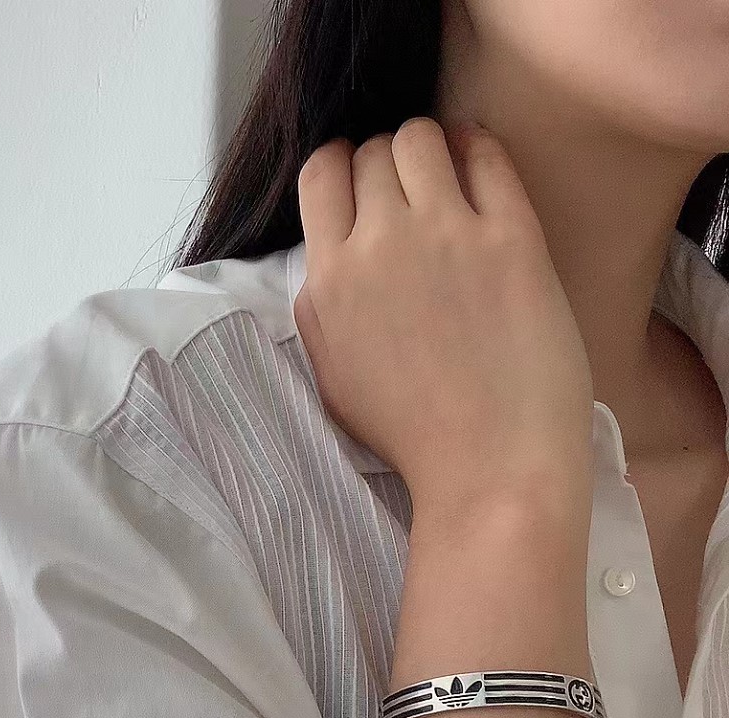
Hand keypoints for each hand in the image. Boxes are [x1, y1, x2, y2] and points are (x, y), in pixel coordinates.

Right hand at [293, 116, 594, 517]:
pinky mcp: (512, 237)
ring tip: (444, 179)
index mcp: (329, 280)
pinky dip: (478, 148)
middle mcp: (380, 244)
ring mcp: (448, 234)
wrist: (490, 467)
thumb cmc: (411, 434)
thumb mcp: (331, 376)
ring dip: (428, 150)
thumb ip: (318, 308)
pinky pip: (488, 153)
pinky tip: (479, 169)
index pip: (320, 172)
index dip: (339, 170)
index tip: (358, 187)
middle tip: (408, 195)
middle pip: (372, 150)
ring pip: (421, 136)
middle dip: (384, 165)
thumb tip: (329, 258)